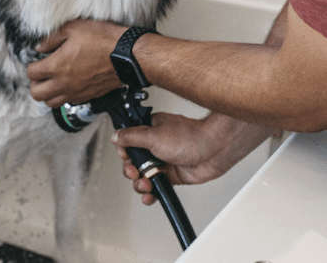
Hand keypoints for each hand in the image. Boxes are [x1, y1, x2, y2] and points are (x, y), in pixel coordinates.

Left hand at [27, 19, 126, 106]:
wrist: (127, 55)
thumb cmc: (103, 40)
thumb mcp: (74, 28)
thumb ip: (52, 38)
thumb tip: (40, 46)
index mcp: (56, 67)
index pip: (32, 73)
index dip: (32, 66)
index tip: (38, 60)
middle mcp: (64, 83)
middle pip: (37, 94)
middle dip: (36, 84)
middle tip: (42, 74)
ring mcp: (76, 92)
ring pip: (52, 103)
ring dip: (49, 93)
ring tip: (54, 80)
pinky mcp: (89, 96)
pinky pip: (70, 102)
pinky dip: (65, 95)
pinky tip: (70, 83)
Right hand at [111, 112, 274, 204]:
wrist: (212, 150)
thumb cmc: (189, 137)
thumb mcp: (152, 135)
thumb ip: (131, 137)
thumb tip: (115, 135)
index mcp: (149, 130)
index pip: (128, 142)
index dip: (124, 152)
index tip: (126, 157)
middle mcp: (155, 145)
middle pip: (133, 162)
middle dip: (131, 170)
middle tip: (136, 172)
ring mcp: (163, 161)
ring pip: (143, 176)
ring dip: (141, 184)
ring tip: (146, 184)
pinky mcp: (171, 175)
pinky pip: (156, 186)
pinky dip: (151, 194)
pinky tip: (150, 196)